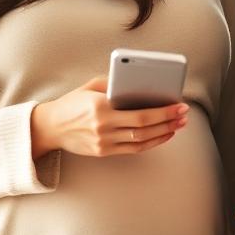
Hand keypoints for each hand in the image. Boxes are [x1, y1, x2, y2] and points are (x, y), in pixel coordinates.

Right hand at [30, 76, 188, 158]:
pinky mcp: (103, 152)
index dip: (162, 111)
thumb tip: (140, 82)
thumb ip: (114, 83)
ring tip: (178, 125)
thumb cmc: (72, 102)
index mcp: (101, 108)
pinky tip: (162, 135)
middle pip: (144, 128)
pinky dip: (151, 143)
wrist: (50, 126)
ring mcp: (104, 142)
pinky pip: (133, 149)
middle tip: (184, 115)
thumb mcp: (91, 86)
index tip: (178, 104)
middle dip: (168, 121)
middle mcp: (103, 127)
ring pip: (141, 141)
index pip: (140, 113)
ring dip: (163, 133)